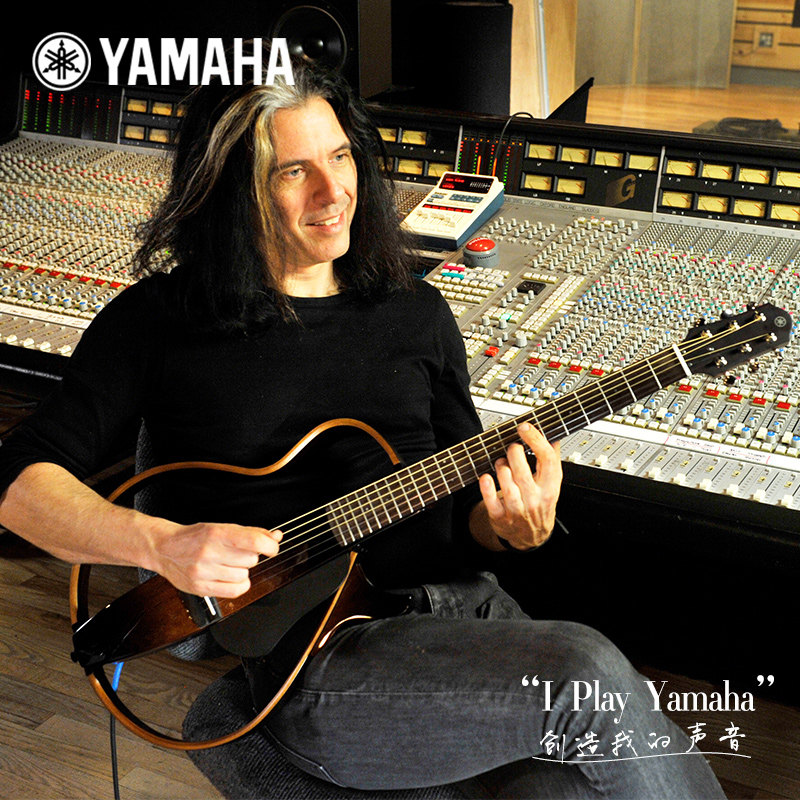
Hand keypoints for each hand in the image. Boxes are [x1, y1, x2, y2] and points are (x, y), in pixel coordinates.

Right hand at [151, 521, 281, 597]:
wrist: (164, 548)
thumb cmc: (195, 537)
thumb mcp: (222, 528)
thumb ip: (251, 533)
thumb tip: (276, 537)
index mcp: (217, 534)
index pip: (254, 542)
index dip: (270, 546)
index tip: (271, 548)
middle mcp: (209, 552)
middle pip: (251, 560)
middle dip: (249, 557)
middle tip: (237, 553)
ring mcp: (203, 572)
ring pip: (244, 576)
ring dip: (242, 571)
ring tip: (228, 564)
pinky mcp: (200, 588)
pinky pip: (235, 591)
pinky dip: (239, 585)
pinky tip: (230, 577)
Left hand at [476, 422, 561, 549]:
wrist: (531, 537)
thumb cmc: (540, 505)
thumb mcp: (551, 484)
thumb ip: (551, 460)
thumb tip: (553, 436)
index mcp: (550, 488)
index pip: (547, 460)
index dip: (535, 440)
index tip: (525, 427)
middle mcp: (535, 499)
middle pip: (523, 471)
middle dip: (513, 453)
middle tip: (511, 448)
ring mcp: (518, 510)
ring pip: (507, 483)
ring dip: (501, 467)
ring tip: (501, 463)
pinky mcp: (501, 517)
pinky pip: (491, 501)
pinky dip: (486, 487)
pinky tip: (485, 477)